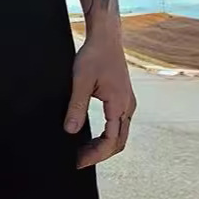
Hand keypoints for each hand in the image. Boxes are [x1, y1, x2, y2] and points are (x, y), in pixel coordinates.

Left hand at [63, 35, 136, 168]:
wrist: (106, 37)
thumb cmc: (94, 54)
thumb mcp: (81, 80)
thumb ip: (76, 107)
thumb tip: (70, 131)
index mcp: (119, 104)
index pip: (111, 141)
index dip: (95, 155)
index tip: (79, 162)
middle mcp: (128, 106)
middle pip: (119, 142)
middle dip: (100, 154)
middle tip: (79, 161)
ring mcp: (128, 102)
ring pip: (120, 134)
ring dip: (104, 145)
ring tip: (83, 150)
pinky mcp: (123, 98)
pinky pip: (119, 124)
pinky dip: (107, 135)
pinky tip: (92, 135)